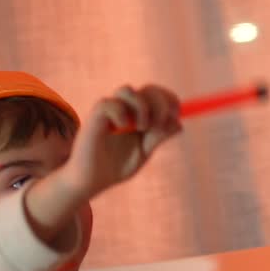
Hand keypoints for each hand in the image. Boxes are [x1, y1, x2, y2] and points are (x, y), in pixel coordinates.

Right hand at [59, 85, 181, 197]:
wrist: (91, 181)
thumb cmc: (116, 166)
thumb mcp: (144, 152)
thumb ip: (158, 138)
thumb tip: (178, 124)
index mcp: (138, 114)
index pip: (158, 94)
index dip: (170, 100)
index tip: (176, 114)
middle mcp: (124, 109)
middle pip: (148, 89)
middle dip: (160, 105)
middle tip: (158, 125)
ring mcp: (109, 111)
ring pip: (128, 90)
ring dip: (142, 107)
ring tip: (142, 128)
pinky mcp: (95, 117)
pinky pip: (111, 104)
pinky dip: (121, 114)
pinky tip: (121, 129)